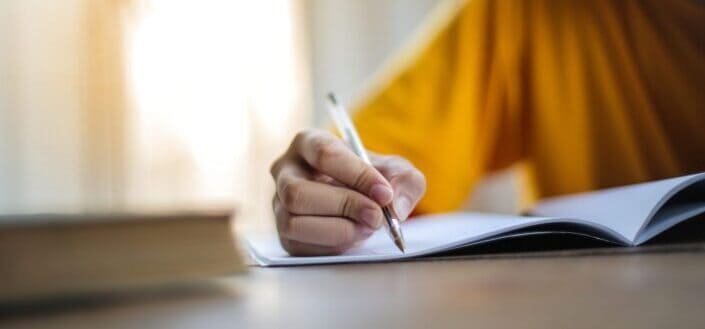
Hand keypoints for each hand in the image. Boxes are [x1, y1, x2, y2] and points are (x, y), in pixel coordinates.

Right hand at [270, 129, 425, 255]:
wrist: (362, 201)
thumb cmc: (372, 179)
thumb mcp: (397, 171)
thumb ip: (405, 181)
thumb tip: (396, 207)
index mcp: (308, 142)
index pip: (324, 154)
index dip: (356, 175)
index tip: (384, 193)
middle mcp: (285, 171)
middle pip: (299, 192)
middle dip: (343, 207)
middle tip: (376, 216)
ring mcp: (279, 204)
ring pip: (293, 222)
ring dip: (337, 230)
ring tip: (366, 228)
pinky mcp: (285, 234)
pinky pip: (299, 246)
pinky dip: (331, 246)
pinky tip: (352, 237)